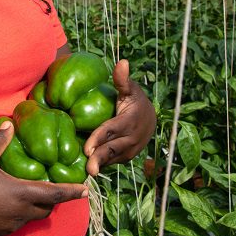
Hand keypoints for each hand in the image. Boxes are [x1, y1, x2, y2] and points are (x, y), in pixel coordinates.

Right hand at [0, 120, 87, 235]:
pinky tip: (7, 204)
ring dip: (35, 207)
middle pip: (46, 208)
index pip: (54, 194)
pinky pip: (16, 224)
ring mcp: (8, 225)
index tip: (86, 190)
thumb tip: (9, 123)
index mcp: (20, 193)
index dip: (72, 192)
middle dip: (53, 199)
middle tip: (54, 188)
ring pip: (31, 218)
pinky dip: (19, 214)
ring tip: (30, 194)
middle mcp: (18, 213)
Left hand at [83, 59, 155, 175]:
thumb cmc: (135, 100)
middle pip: (112, 150)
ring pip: (112, 159)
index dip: (99, 139)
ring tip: (84, 173)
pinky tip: (86, 168)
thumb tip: (123, 61)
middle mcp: (131, 139)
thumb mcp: (130, 89)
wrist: (151, 119)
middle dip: (99, 160)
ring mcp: (130, 150)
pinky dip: (102, 165)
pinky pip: (112, 161)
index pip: (111, 130)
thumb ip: (123, 79)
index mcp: (129, 121)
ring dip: (99, 165)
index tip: (87, 149)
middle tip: (87, 169)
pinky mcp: (126, 157)